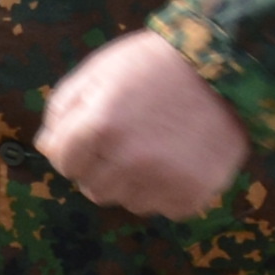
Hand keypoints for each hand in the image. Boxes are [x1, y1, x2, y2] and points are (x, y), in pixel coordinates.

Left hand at [33, 29, 250, 219]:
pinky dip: (166, 190)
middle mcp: (127, 161)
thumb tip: (47, 147)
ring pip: (126, 201)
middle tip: (128, 138)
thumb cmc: (155, 65)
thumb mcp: (100, 70)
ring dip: (132, 181)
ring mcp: (161, 183)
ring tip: (155, 146)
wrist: (227, 69)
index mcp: (99, 127)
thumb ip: (63, 108)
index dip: (73, 145)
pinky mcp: (190, 197)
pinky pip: (162, 208)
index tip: (93, 132)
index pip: (62, 161)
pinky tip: (178, 159)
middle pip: (91, 187)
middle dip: (100, 165)